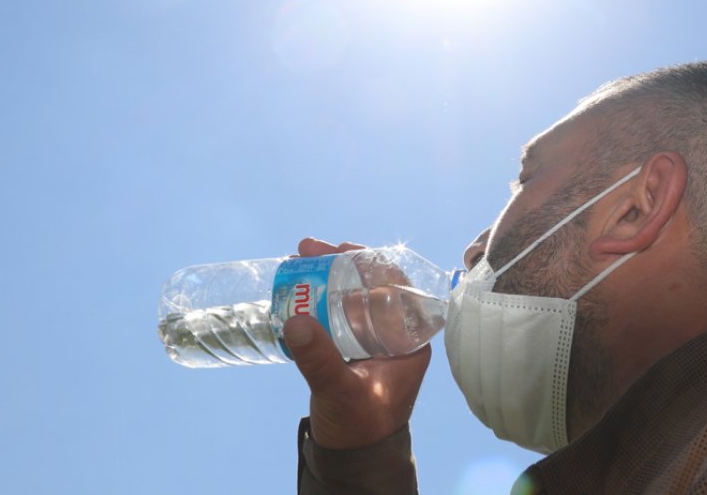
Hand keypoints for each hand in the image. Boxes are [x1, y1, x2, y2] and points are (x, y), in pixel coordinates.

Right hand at [283, 237, 432, 448]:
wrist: (353, 458)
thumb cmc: (361, 427)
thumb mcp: (341, 391)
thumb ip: (320, 360)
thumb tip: (296, 321)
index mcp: (410, 341)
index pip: (400, 287)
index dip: (373, 262)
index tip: (343, 249)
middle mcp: (395, 335)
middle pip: (372, 284)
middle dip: (341, 263)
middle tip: (308, 248)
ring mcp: (372, 339)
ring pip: (352, 296)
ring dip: (326, 277)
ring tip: (297, 261)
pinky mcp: (351, 347)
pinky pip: (337, 312)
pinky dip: (318, 297)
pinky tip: (296, 288)